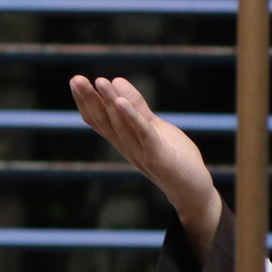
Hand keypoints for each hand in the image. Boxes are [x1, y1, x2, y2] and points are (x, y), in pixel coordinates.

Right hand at [71, 74, 223, 257]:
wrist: (195, 191)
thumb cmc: (175, 158)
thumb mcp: (155, 127)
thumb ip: (137, 107)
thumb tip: (116, 80)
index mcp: (124, 141)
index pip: (98, 120)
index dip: (86, 102)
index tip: (76, 81)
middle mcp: (126, 148)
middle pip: (103, 122)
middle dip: (89, 100)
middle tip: (76, 79)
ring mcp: (141, 154)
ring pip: (120, 126)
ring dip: (108, 103)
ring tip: (100, 82)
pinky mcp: (159, 157)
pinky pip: (143, 134)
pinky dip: (131, 117)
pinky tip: (121, 101)